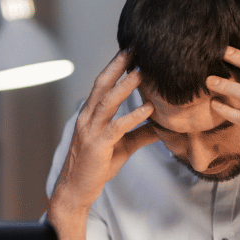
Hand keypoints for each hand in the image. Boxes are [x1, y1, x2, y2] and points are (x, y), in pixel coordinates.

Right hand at [50, 52, 158, 212]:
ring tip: (143, 71)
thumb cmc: (97, 166)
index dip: (116, 66)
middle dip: (118, 65)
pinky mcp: (97, 146)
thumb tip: (163, 126)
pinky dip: (133, 116)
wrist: (76, 190)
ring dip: (126, 86)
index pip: (103, 84)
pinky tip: (148, 109)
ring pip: (108, 102)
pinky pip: (117, 127)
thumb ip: (141, 134)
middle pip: (102, 85)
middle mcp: (88, 118)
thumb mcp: (123, 147)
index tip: (131, 50)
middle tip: (134, 48)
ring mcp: (91, 131)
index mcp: (91, 114)